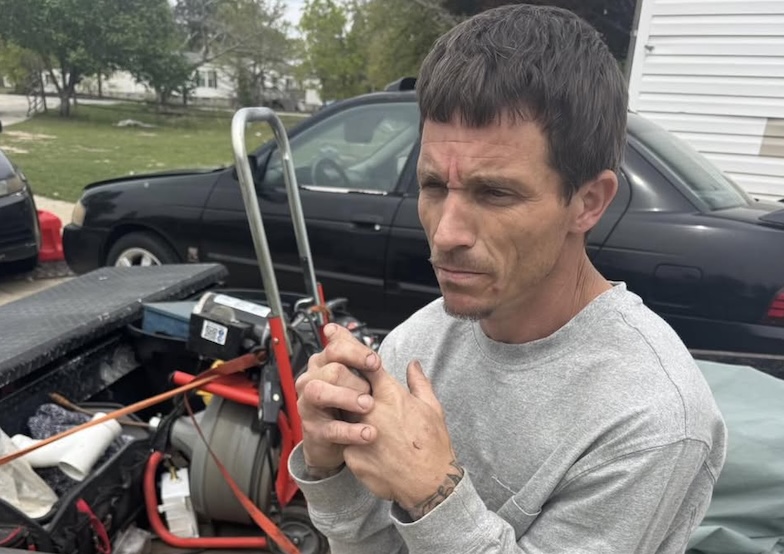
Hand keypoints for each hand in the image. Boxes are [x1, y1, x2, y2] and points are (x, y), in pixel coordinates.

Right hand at [296, 323, 379, 477]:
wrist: (331, 441)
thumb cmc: (343, 404)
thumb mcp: (349, 376)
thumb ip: (348, 352)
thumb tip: (334, 329)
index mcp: (322, 364)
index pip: (335, 348)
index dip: (357, 354)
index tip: (375, 363)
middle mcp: (311, 380)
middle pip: (333, 370)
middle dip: (357, 381)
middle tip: (372, 392)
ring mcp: (308, 405)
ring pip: (320, 392)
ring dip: (348, 398)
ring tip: (368, 406)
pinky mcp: (312, 429)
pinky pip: (330, 428)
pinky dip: (351, 431)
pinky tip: (367, 433)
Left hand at [344, 360, 462, 519]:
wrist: (428, 483)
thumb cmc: (433, 445)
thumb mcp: (432, 408)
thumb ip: (419, 382)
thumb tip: (413, 364)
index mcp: (391, 394)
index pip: (366, 365)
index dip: (354, 354)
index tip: (344, 348)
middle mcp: (371, 410)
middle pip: (347, 388)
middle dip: (347, 388)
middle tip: (353, 395)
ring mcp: (358, 432)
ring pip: (341, 415)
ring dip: (347, 415)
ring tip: (359, 423)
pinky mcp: (351, 455)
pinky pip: (345, 442)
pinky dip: (351, 443)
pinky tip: (367, 451)